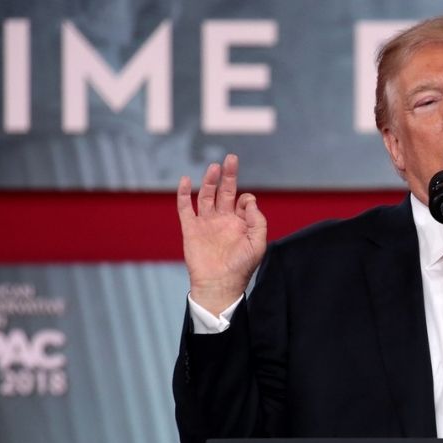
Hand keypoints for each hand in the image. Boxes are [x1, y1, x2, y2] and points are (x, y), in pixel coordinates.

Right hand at [176, 154, 267, 314]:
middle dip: (228, 175)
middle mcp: (222, 220)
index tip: (246, 205)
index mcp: (239, 223)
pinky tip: (186, 180)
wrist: (219, 284)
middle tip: (231, 158)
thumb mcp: (258, 243)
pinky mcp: (190, 228)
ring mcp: (206, 223)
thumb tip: (249, 199)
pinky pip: (185, 207)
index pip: (242, 201)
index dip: (246, 199)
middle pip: (224, 191)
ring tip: (215, 167)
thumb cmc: (241, 267)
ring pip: (206, 195)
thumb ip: (258, 220)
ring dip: (210, 180)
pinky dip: (184, 193)